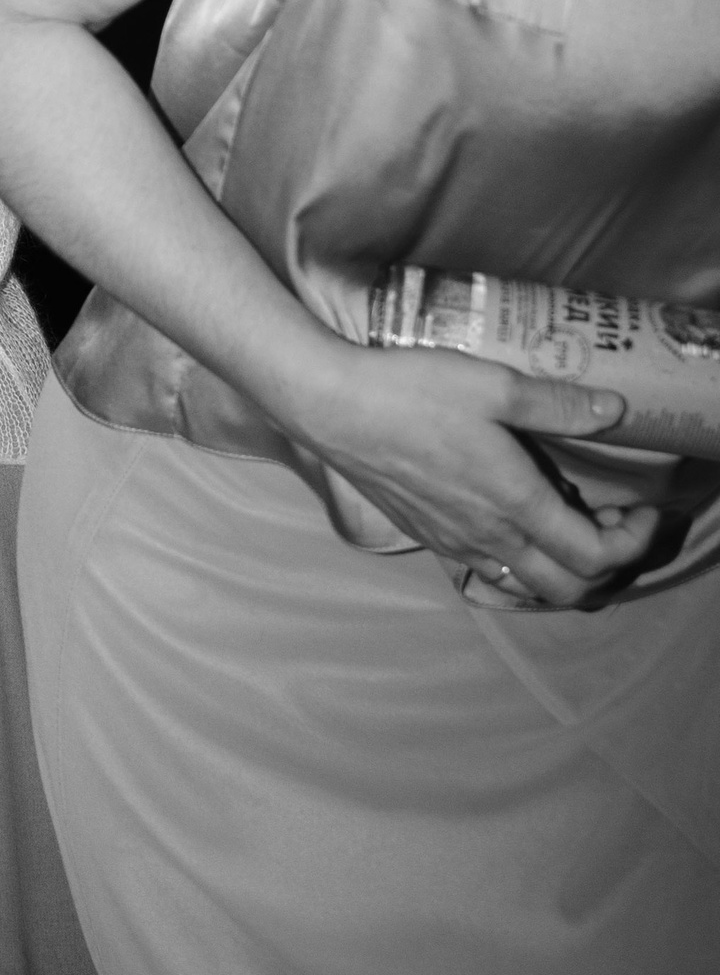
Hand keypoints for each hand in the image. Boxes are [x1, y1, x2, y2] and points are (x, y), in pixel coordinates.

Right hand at [285, 337, 659, 606]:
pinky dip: (519, 558)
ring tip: (566, 520)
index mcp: (514, 505)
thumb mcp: (493, 384)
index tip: (642, 509)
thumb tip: (614, 410)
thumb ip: (558, 403)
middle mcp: (488, 538)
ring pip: (526, 584)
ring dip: (561, 567)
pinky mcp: (425, 536)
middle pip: (568, 590)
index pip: (595, 557)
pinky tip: (509, 515)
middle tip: (612, 522)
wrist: (332, 406)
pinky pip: (488, 568)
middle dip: (606, 567)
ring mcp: (453, 543)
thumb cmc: (411, 391)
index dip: (633, 541)